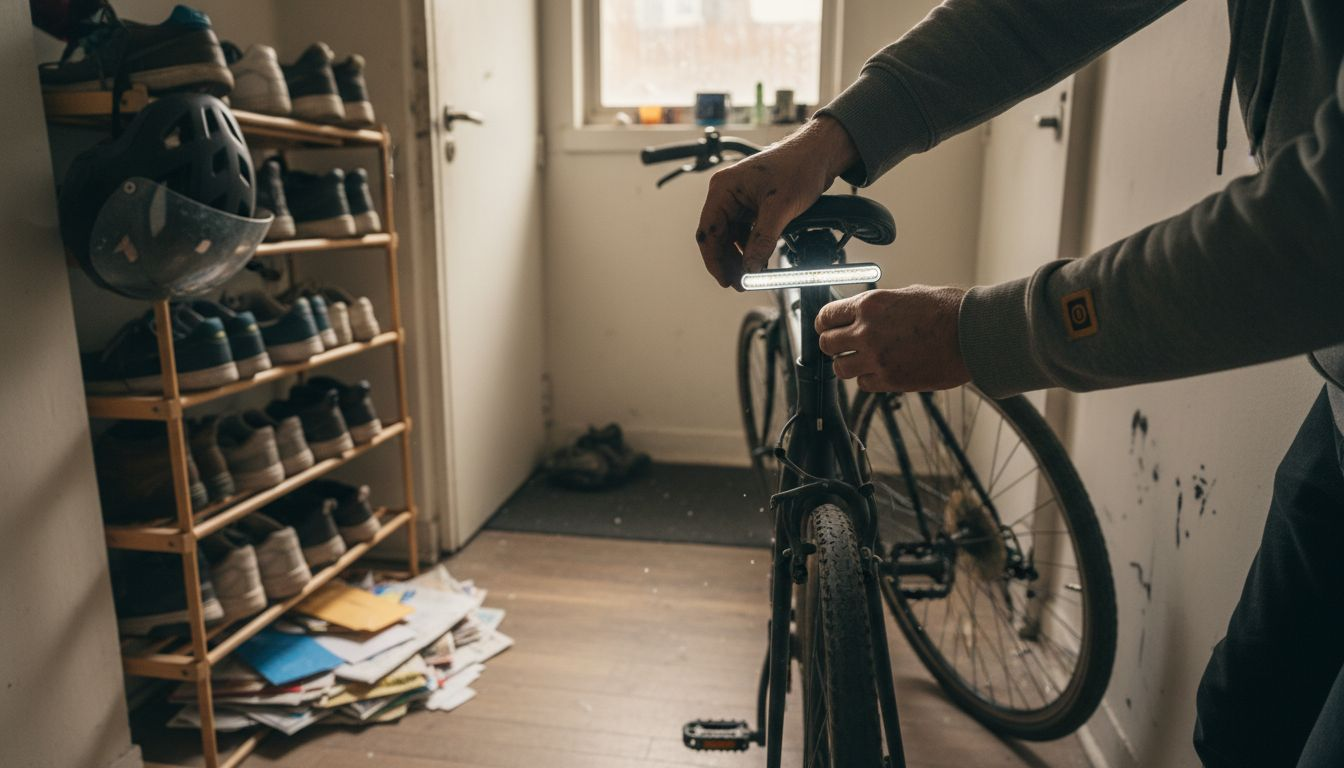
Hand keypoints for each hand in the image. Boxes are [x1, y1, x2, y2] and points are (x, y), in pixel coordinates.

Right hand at [696, 116, 858, 287]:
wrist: (819, 153)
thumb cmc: (799, 167)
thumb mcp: (780, 208)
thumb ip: (762, 240)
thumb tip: (750, 268)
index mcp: (723, 189)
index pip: (708, 232)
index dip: (714, 260)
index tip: (725, 280)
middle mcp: (726, 194)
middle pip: (717, 237)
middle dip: (727, 262)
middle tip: (740, 284)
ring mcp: (739, 199)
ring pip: (730, 237)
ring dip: (739, 257)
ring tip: (750, 275)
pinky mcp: (752, 205)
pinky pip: (744, 232)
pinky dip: (750, 248)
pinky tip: (759, 260)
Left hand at [816, 286, 970, 391]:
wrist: (972, 334)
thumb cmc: (947, 310)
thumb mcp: (907, 295)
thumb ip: (879, 307)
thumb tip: (863, 313)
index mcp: (870, 305)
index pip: (826, 316)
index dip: (824, 323)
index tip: (827, 327)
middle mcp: (867, 331)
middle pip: (827, 344)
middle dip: (832, 345)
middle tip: (843, 346)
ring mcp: (876, 357)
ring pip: (840, 368)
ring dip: (848, 364)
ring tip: (862, 361)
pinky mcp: (890, 380)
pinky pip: (862, 384)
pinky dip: (868, 379)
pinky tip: (881, 371)